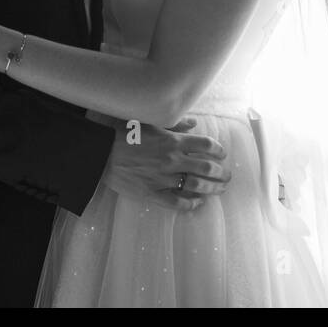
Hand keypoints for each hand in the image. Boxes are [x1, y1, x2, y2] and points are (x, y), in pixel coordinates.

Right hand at [103, 118, 231, 211]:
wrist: (100, 153)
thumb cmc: (123, 134)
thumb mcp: (149, 122)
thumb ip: (174, 124)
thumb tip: (194, 124)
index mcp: (172, 141)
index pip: (205, 145)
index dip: (218, 150)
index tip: (222, 153)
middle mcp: (172, 160)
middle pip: (206, 168)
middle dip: (221, 172)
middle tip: (227, 175)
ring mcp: (162, 179)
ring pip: (196, 186)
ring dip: (212, 188)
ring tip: (220, 189)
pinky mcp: (151, 194)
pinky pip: (176, 202)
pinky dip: (190, 204)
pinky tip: (198, 203)